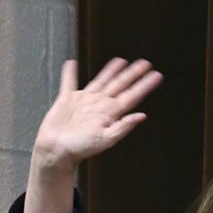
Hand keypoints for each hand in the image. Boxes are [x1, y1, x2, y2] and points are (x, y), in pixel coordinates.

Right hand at [33, 58, 162, 173]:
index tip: (156, 75)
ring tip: (120, 61)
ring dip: (110, 71)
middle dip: (132, 74)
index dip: (144, 85)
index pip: (131, 96)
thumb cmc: (80, 149)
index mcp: (109, 113)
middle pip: (119, 85)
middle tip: (145, 63)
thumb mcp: (105, 139)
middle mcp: (99, 105)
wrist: (56, 151)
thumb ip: (123, 127)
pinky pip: (68, 82)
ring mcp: (83, 101)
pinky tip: (72, 64)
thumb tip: (141, 116)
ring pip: (101, 81)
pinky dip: (70, 73)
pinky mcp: (66, 100)